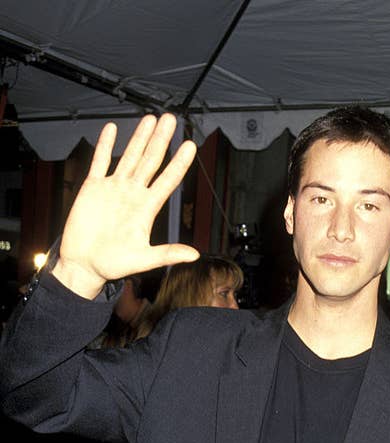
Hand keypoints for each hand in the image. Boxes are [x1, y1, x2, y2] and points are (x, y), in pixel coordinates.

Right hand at [54, 114, 198, 298]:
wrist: (83, 265)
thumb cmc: (113, 265)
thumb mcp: (143, 260)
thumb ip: (167, 253)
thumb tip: (194, 255)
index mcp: (147, 208)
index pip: (168, 180)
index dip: (179, 163)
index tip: (190, 145)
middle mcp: (133, 194)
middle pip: (151, 160)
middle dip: (161, 139)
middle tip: (171, 119)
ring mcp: (114, 188)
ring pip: (130, 156)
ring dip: (140, 137)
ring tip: (150, 119)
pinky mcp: (93, 188)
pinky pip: (101, 162)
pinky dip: (105, 145)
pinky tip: (112, 129)